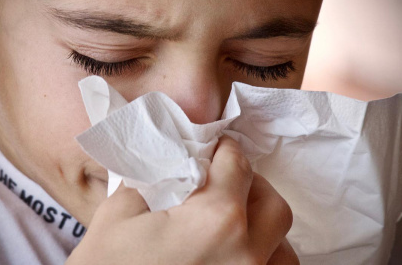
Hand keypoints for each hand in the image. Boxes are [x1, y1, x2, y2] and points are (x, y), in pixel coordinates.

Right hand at [66, 136, 297, 264]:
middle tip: (226, 181)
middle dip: (252, 184)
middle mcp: (245, 253)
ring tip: (237, 220)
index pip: (237, 167)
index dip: (227, 149)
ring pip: (283, 246)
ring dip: (264, 225)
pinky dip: (265, 257)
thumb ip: (151, 180)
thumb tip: (171, 166)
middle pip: (272, 204)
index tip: (220, 148)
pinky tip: (239, 253)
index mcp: (215, 220)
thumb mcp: (117, 215)